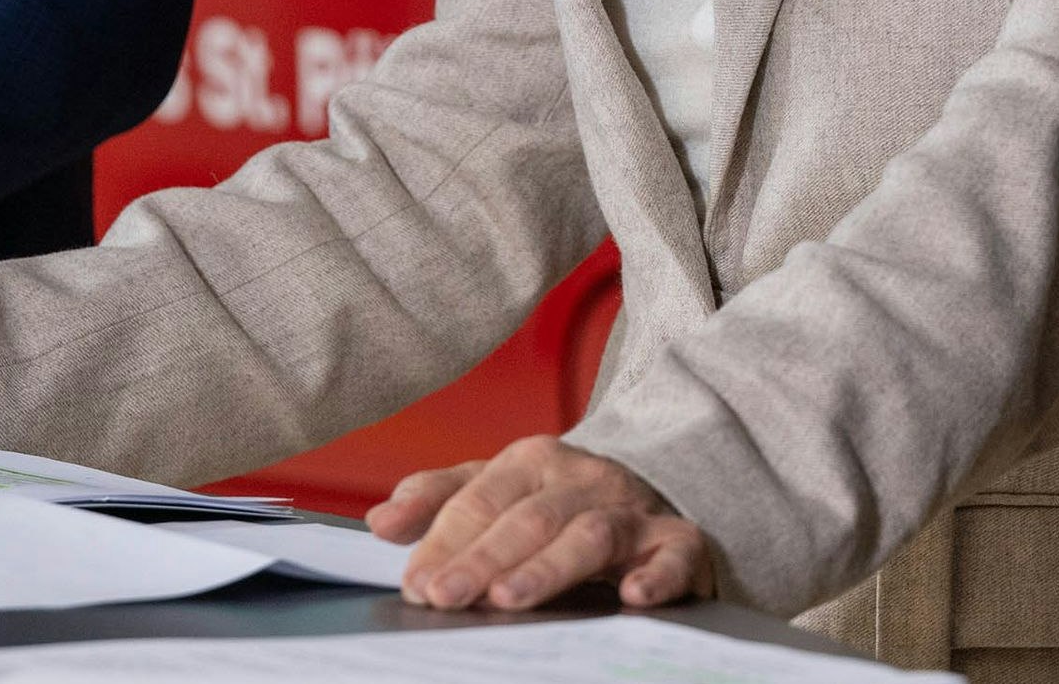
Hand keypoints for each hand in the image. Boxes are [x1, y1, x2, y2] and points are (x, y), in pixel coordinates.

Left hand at [370, 438, 712, 611]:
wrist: (654, 491)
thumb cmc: (559, 501)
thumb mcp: (498, 489)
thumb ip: (440, 500)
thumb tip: (380, 521)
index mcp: (533, 460)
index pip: (481, 499)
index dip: (445, 539)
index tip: (416, 582)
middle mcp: (582, 478)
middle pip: (529, 517)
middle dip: (483, 557)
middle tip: (445, 595)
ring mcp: (633, 509)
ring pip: (590, 533)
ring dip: (549, 567)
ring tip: (509, 598)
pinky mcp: (678, 542)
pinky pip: (675, 554)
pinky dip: (659, 575)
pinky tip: (634, 598)